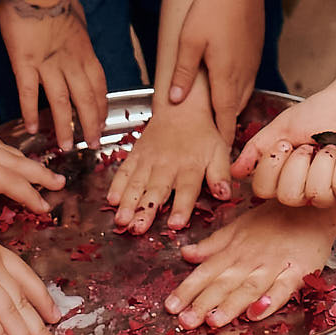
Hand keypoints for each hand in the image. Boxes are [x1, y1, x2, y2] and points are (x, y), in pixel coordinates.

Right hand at [0, 0, 108, 151]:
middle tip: (92, 144)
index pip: (99, 85)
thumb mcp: (78, 17)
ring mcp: (47, 62)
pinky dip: (30, 112)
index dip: (102, 107)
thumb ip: (79, 38)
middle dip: (91, 124)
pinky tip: (32, 129)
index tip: (102, 122)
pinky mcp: (24, 61)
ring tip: (67, 145)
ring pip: (60, 102)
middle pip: (86, 99)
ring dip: (65, 126)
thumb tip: (81, 49)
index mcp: (84, 49)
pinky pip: (28, 93)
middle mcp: (71, 59)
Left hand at [0, 101, 64, 214]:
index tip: (46, 208)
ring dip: (27, 161)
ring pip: (7, 150)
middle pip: (17, 163)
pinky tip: (3, 149)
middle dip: (41, 175)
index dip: (30, 197)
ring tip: (41, 169)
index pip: (9, 183)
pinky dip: (6, 148)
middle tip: (61, 184)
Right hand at [108, 88, 230, 232]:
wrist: (182, 106)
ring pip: (136, 183)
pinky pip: (124, 171)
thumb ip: (221, 174)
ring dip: (128, 202)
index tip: (175, 224)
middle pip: (156, 190)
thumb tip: (224, 194)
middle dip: (146, 210)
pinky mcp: (136, 154)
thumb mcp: (219, 151)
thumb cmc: (203, 134)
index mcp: (190, 166)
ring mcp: (149, 160)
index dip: (181, 207)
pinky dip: (116, 185)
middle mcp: (167, 164)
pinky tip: (111, 200)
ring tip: (121, 219)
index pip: (187, 190)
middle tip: (137, 228)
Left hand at [165, 0, 262, 132]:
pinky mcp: (254, 51)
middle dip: (225, 126)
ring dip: (231, 108)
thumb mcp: (189, 41)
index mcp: (226, 77)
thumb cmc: (212, 8)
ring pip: (243, 95)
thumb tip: (174, 100)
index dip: (221, 137)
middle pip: (234, 110)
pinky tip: (227, 86)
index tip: (217, 154)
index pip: (225, 117)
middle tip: (212, 142)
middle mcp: (243, 75)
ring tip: (219, 119)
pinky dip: (237, 91)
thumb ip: (182, 73)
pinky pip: (247, 80)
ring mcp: (251, 63)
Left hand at [166, 201, 335, 328]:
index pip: (206, 271)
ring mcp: (274, 265)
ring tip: (214, 321)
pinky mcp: (298, 270)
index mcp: (234, 249)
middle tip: (185, 320)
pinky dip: (270, 301)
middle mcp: (250, 259)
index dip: (188, 289)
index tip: (171, 306)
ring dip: (231, 304)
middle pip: (224, 282)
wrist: (311, 207)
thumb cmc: (274, 219)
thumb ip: (213, 244)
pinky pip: (283, 288)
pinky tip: (256, 313)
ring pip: (249, 287)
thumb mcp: (238, 226)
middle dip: (203, 302)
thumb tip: (185, 254)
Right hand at [229, 85, 335, 207]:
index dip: (272, 166)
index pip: (263, 191)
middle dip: (299, 163)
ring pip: (316, 194)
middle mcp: (308, 191)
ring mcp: (333, 195)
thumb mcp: (282, 127)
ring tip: (334, 146)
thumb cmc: (323, 113)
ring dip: (325, 160)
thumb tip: (234, 172)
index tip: (285, 143)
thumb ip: (257, 149)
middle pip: (288, 197)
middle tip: (312, 144)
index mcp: (288, 178)